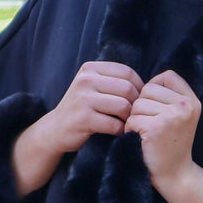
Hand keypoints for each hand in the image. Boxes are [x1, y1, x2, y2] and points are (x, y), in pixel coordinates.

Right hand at [12, 61, 142, 197]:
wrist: (55, 130)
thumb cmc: (81, 110)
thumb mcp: (92, 88)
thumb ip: (112, 82)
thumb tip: (147, 86)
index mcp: (90, 69)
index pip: (127, 72)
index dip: (140, 87)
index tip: (140, 101)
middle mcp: (86, 80)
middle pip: (127, 89)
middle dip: (136, 105)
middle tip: (135, 116)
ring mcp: (83, 99)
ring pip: (123, 106)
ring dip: (130, 119)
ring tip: (127, 125)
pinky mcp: (84, 119)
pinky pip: (114, 125)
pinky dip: (121, 131)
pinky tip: (118, 133)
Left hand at [124, 69, 200, 195]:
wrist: (175, 176)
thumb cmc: (171, 145)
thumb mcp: (180, 116)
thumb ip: (168, 96)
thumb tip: (139, 80)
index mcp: (192, 100)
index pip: (166, 76)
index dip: (154, 89)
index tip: (155, 108)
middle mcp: (185, 106)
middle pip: (148, 89)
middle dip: (142, 106)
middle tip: (150, 125)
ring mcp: (172, 116)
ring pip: (137, 104)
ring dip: (135, 118)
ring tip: (146, 133)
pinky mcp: (157, 128)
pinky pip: (131, 119)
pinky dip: (130, 130)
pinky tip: (140, 140)